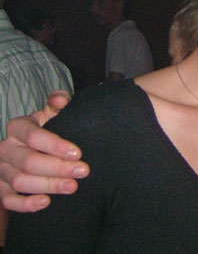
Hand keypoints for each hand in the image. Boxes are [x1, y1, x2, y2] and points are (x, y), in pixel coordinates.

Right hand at [0, 90, 89, 211]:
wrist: (34, 147)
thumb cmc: (49, 128)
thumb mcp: (52, 113)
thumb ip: (58, 103)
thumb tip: (61, 99)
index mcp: (17, 127)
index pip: (33, 136)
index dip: (55, 145)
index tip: (78, 153)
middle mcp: (5, 148)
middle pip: (29, 161)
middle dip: (58, 168)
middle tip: (83, 171)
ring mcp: (1, 169)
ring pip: (20, 181)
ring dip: (48, 185)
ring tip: (73, 187)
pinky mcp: (0, 189)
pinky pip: (8, 200)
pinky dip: (25, 204)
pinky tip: (46, 202)